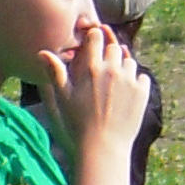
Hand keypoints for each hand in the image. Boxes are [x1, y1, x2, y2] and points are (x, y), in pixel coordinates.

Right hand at [35, 20, 150, 162]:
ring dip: (123, 67)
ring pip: (130, 61)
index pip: (96, 36)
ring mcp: (129, 80)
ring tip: (114, 85)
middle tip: (103, 69)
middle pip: (115, 46)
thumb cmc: (78, 124)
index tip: (93, 44)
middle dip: (109, 52)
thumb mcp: (63, 98)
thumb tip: (42, 52)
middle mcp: (112, 69)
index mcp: (91, 68)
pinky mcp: (142, 91)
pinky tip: (126, 94)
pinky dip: (136, 82)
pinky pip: (142, 77)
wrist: (103, 147)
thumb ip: (55, 72)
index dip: (95, 37)